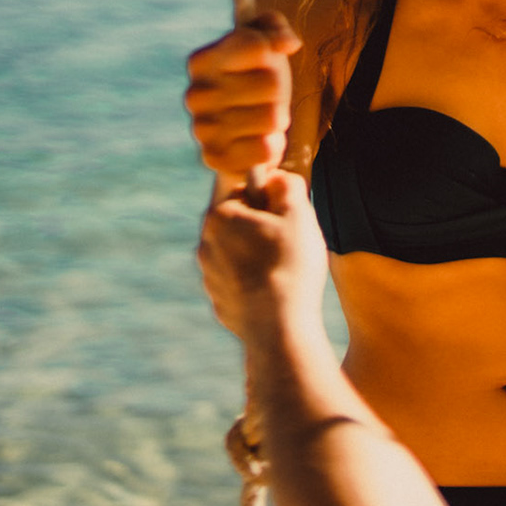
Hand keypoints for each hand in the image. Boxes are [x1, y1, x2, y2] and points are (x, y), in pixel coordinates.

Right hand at [184, 11, 300, 184]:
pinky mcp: (214, 158)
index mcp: (202, 61)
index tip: (266, 60)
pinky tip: (258, 141)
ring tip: (262, 119)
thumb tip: (288, 43)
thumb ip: (276, 28)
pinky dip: (271, 146)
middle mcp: (195, 94)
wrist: (248, 128)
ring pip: (271, 118)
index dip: (273, 53)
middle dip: (279, 92)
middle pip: (271, 83)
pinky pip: (264, 149)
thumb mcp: (266, 42)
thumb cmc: (257, 77)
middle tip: (266, 98)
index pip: (257, 46)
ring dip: (276, 119)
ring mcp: (201, 129)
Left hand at [198, 170, 329, 347]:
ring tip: (286, 268)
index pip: (242, 188)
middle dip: (262, 226)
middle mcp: (206, 244)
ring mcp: (210, 276)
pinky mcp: (220, 302)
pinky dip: (255, 283)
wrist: (279, 329)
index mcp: (220, 216)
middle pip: (238, 222)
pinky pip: (239, 283)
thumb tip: (277, 177)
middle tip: (290, 240)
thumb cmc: (289, 266)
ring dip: (257, 254)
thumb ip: (287, 185)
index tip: (288, 212)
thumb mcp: (299, 214)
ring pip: (237, 253)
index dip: (269, 196)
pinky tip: (277, 291)